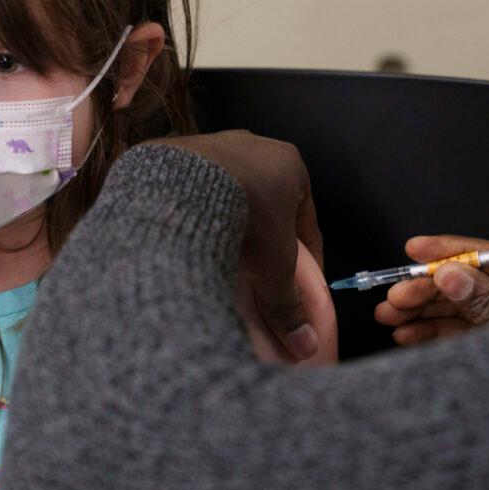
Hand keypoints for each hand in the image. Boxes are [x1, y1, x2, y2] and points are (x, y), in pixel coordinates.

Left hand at [150, 131, 324, 359]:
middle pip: (268, 200)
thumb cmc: (245, 219)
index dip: (308, 256)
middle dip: (266, 234)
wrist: (182, 187)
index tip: (302, 283)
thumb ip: (289, 304)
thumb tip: (307, 347)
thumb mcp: (274, 266)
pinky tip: (190, 233)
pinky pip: (194, 186)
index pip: (306, 218)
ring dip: (230, 217)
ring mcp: (214, 143)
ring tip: (221, 251)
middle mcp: (255, 145)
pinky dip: (197, 209)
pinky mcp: (180, 150)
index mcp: (290, 165)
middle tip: (259, 268)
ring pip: (230, 189)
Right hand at [374, 234, 488, 345]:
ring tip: (391, 319)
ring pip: (463, 309)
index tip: (414, 249)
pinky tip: (412, 335)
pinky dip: (438, 334)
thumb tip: (451, 274)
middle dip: (427, 289)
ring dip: (424, 313)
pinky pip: (468, 334)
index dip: (448, 249)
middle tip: (393, 298)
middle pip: (470, 282)